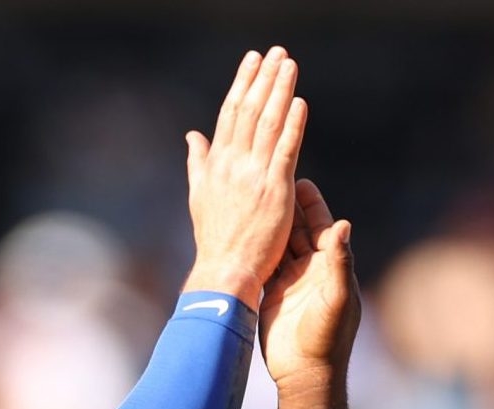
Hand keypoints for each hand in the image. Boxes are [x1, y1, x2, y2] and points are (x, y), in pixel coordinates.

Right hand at [182, 47, 307, 310]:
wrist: (225, 271)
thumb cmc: (214, 239)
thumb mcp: (199, 194)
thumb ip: (198, 161)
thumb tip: (192, 135)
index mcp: (216, 163)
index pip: (230, 113)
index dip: (242, 84)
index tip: (252, 60)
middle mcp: (233, 164)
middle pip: (249, 110)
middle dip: (263, 78)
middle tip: (276, 51)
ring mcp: (254, 176)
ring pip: (268, 124)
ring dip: (279, 90)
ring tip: (289, 65)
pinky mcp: (275, 191)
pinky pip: (285, 150)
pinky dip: (293, 125)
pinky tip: (300, 102)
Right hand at [261, 177, 359, 408]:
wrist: (305, 374)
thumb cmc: (326, 338)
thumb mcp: (335, 297)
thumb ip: (338, 261)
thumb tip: (343, 224)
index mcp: (330, 266)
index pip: (322, 226)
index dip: (311, 204)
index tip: (299, 180)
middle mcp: (311, 270)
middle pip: (298, 230)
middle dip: (285, 207)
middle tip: (268, 182)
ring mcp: (290, 282)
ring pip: (279, 244)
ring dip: (267, 224)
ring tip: (250, 200)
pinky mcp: (271, 295)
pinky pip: (264, 264)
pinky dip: (255, 248)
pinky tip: (240, 231)